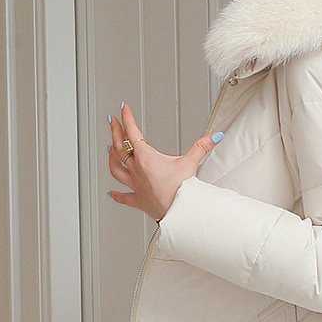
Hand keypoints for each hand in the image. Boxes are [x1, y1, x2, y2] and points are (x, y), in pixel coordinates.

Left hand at [107, 102, 222, 220]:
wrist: (179, 212)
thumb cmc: (182, 190)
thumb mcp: (191, 163)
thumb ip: (201, 147)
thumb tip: (213, 136)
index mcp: (146, 158)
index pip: (133, 132)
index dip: (127, 118)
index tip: (123, 108)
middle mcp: (137, 170)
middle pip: (119, 146)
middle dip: (115, 131)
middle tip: (112, 121)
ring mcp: (135, 185)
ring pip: (115, 168)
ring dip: (111, 157)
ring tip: (108, 149)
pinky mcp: (139, 200)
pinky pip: (124, 197)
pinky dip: (116, 195)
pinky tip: (111, 194)